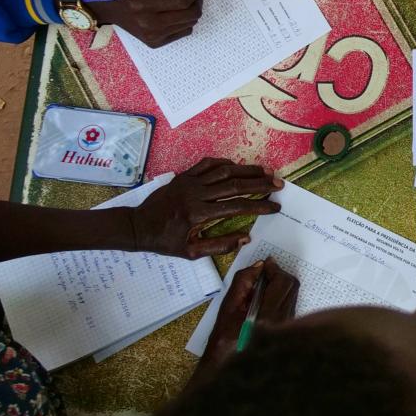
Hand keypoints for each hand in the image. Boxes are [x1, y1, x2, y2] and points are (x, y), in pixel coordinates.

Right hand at [84, 0, 205, 47]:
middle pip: (190, 14)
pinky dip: (185, 19)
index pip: (182, 0)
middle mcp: (148, 25)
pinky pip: (184, 31)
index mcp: (142, 5)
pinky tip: (175, 11)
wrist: (104, 5)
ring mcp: (153, 36)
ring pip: (190, 23)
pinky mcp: (155, 43)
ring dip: (193, 8)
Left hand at [130, 159, 281, 257]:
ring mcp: (189, 182)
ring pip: (224, 171)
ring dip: (247, 170)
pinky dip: (224, 163)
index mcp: (198, 214)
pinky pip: (207, 164)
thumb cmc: (164, 242)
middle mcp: (196, 194)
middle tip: (279, 184)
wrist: (136, 226)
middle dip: (260, 184)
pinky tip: (237, 166)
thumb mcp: (191, 252)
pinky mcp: (183, 176)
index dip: (259, 206)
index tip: (275, 207)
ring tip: (266, 172)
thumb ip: (220, 245)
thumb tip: (246, 238)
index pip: (236, 207)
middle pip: (235, 185)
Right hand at [199, 257, 299, 368]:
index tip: (266, 263)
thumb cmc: (224, 338)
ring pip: (293, 294)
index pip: (282, 283)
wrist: (228, 363)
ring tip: (264, 283)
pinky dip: (280, 294)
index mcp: (269, 315)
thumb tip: (259, 266)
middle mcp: (283, 320)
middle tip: (264, 271)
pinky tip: (266, 296)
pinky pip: (290, 303)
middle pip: (292, 286)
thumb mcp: (228, 307)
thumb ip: (243, 282)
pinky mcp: (288, 327)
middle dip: (279, 274)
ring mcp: (288, 324)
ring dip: (281, 283)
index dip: (275, 269)